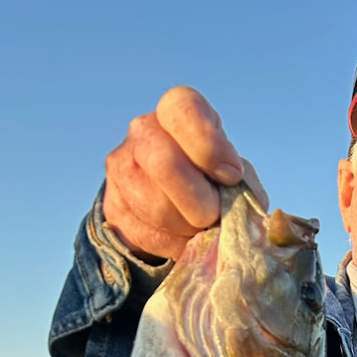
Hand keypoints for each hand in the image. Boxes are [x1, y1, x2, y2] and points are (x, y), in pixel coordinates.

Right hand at [103, 86, 267, 260]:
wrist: (175, 204)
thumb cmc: (216, 183)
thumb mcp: (236, 175)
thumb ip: (242, 185)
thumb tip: (236, 210)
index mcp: (177, 112)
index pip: (183, 112)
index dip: (210, 146)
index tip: (231, 175)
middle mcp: (143, 131)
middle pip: (164, 164)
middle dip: (200, 202)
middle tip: (215, 215)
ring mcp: (121, 167)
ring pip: (156, 207)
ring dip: (189, 228)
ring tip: (201, 228)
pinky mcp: (113, 205)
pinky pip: (147, 234)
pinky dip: (175, 245)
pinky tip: (185, 238)